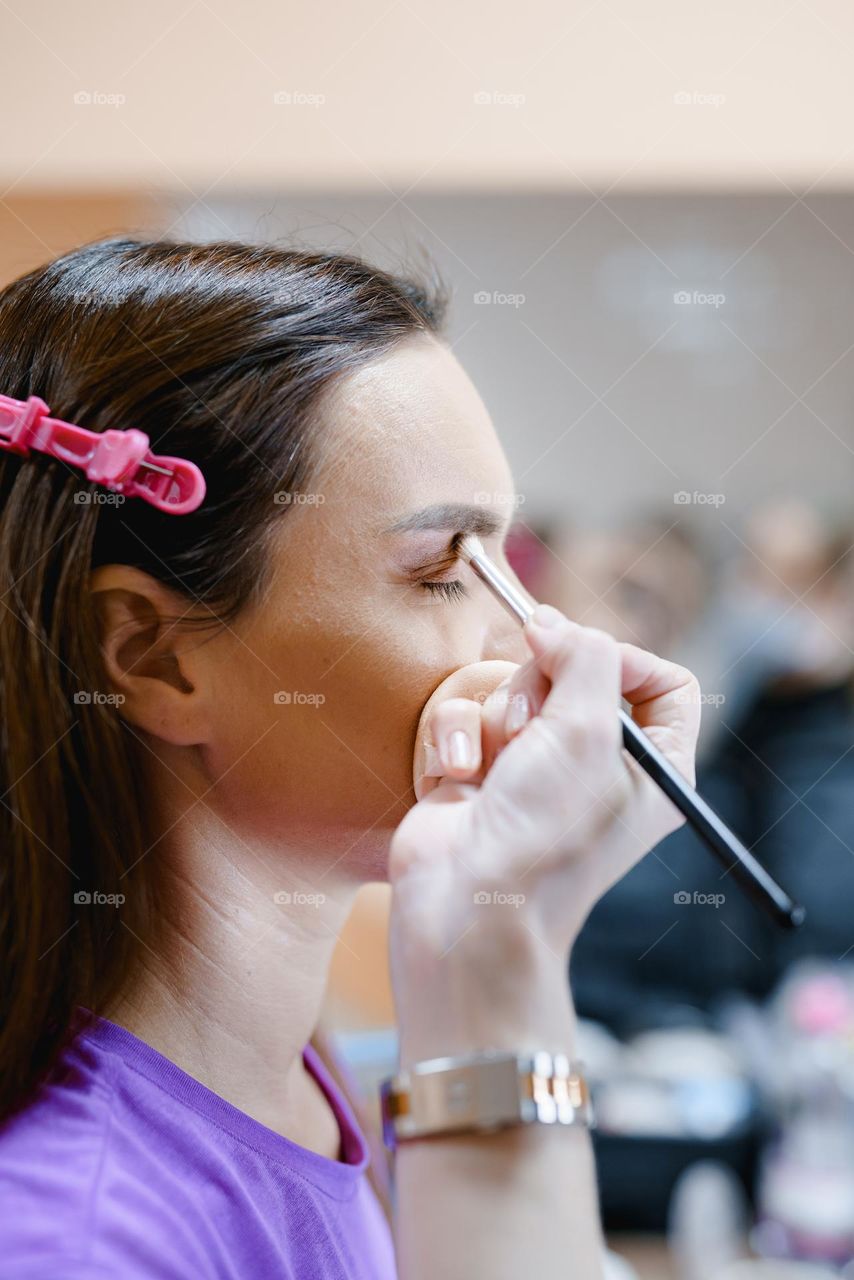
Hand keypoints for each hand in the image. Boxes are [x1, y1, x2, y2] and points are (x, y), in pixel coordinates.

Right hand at [388, 603, 700, 1059]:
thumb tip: (550, 624)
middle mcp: (598, 767)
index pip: (665, 683)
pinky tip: (457, 780)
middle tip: (530, 726)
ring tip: (491, 768)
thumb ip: (583, 654)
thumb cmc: (546, 830)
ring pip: (513, 691)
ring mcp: (534, 772)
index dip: (626, 659)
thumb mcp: (587, 728)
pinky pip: (466, 718)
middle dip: (540, 689)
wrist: (468, 909)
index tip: (583, 659)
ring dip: (494, 719)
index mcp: (653, 767)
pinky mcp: (479, 776)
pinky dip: (457, 741)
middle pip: (575, 672)